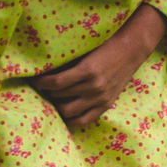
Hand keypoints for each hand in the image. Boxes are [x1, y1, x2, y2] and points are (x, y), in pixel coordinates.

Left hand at [29, 4, 166, 127]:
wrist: (132, 49)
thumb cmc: (105, 45)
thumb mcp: (85, 51)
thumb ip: (68, 63)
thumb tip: (44, 70)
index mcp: (87, 70)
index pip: (56, 82)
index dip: (41, 83)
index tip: (35, 80)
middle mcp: (94, 87)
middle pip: (59, 97)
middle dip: (46, 93)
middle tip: (41, 89)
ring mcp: (100, 98)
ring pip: (67, 111)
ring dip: (56, 105)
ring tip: (52, 98)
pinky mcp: (105, 105)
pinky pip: (83, 121)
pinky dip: (70, 119)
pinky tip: (63, 113)